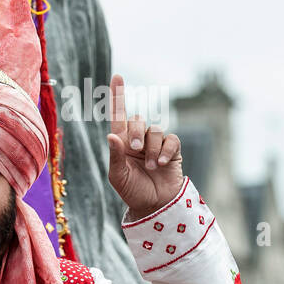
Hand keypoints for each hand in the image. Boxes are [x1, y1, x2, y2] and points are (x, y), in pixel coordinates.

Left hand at [106, 74, 183, 219]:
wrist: (155, 206)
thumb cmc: (133, 191)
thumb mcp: (118, 176)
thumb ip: (114, 156)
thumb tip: (111, 135)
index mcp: (122, 142)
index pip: (118, 115)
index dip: (117, 96)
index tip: (117, 77)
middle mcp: (138, 138)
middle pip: (137, 119)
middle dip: (136, 132)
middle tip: (135, 150)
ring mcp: (156, 143)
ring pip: (155, 129)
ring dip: (152, 147)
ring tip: (150, 166)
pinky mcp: (172, 150)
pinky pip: (171, 139)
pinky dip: (166, 150)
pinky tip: (161, 164)